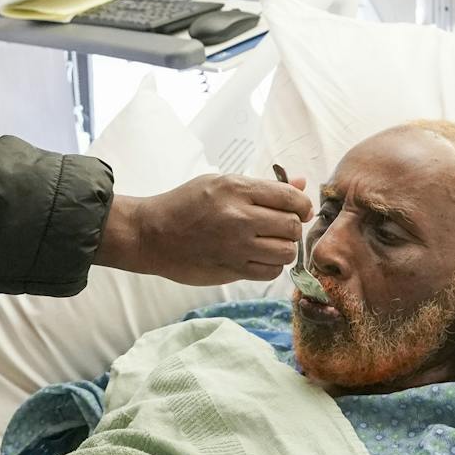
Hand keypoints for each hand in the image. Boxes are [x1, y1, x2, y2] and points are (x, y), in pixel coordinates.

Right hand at [97, 173, 312, 284]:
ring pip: (286, 252)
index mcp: (236, 189)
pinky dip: (271, 266)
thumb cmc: (185, 204)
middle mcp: (239, 217)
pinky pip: (270, 272)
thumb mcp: (220, 183)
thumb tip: (301, 184)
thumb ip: (262, 186)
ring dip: (283, 248)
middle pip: (292, 226)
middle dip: (293, 227)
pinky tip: (259, 257)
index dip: (302, 205)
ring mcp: (236, 246)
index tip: (299, 210)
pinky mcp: (232, 269)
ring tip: (270, 243)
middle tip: (281, 227)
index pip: (290, 198)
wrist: (152, 234)